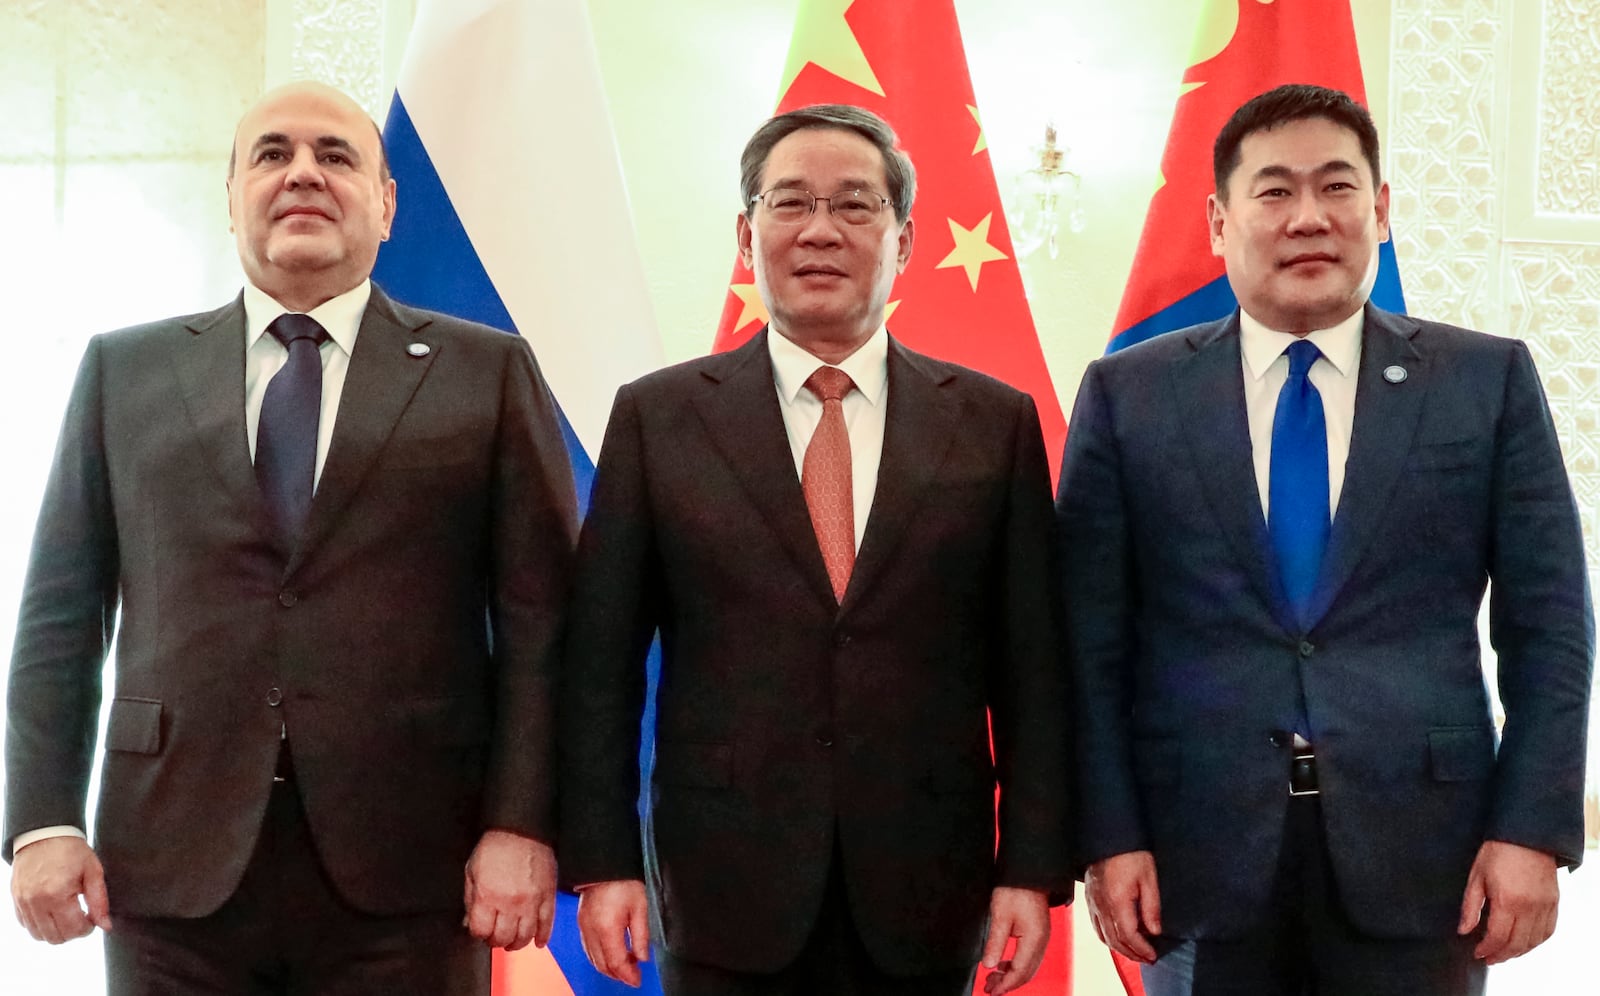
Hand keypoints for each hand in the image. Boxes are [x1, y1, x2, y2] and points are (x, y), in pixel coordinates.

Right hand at [11, 836, 112, 943]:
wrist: (44, 834)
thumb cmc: (71, 850)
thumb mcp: (93, 871)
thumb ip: (99, 901)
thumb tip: (105, 926)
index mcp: (57, 894)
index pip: (73, 930)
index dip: (87, 929)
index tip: (92, 919)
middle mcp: (36, 902)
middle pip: (55, 938)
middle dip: (72, 933)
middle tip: (81, 918)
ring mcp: (23, 902)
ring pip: (39, 935)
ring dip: (56, 932)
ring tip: (68, 916)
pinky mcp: (16, 900)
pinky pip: (26, 925)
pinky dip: (40, 925)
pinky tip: (52, 912)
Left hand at [463, 829, 556, 950]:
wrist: (521, 829)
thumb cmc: (496, 846)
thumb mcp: (472, 871)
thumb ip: (470, 899)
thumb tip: (470, 921)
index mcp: (487, 896)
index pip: (480, 931)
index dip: (479, 933)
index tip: (481, 930)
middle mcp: (509, 903)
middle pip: (502, 938)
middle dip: (496, 940)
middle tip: (496, 936)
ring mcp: (531, 901)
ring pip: (525, 936)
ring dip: (517, 943)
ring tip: (513, 941)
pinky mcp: (547, 896)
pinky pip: (547, 924)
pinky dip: (542, 936)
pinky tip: (537, 940)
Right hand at [576, 879, 650, 987]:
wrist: (604, 863)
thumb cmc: (623, 881)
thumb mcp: (640, 907)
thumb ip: (641, 936)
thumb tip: (642, 958)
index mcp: (607, 928)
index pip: (616, 962)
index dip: (628, 975)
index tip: (638, 980)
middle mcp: (591, 931)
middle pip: (602, 965)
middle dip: (618, 975)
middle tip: (633, 976)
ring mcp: (583, 926)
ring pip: (593, 958)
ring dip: (609, 967)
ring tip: (626, 966)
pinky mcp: (581, 921)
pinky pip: (588, 948)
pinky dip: (599, 956)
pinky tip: (612, 954)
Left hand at [980, 886, 1049, 994]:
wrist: (1028, 872)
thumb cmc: (1015, 889)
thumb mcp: (1000, 916)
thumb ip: (995, 942)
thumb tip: (988, 965)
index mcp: (1034, 939)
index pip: (1020, 971)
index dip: (1005, 985)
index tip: (992, 992)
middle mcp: (1042, 941)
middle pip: (1027, 973)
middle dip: (1008, 984)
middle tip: (989, 989)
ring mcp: (1042, 937)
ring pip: (1028, 966)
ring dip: (1011, 975)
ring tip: (992, 979)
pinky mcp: (1038, 933)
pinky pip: (1029, 957)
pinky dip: (1016, 965)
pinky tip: (1003, 965)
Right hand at [1085, 850, 1160, 963]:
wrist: (1108, 835)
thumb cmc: (1131, 853)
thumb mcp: (1149, 878)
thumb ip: (1151, 907)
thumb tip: (1154, 931)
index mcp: (1117, 901)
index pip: (1129, 935)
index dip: (1141, 949)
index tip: (1153, 955)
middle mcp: (1101, 905)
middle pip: (1114, 940)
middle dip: (1132, 954)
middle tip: (1146, 959)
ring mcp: (1092, 902)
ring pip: (1103, 935)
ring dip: (1119, 948)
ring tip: (1134, 952)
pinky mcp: (1089, 898)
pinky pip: (1095, 925)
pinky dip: (1106, 937)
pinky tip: (1116, 937)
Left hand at [1458, 839, 1558, 963]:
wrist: (1526, 835)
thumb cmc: (1498, 851)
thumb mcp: (1476, 876)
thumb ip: (1470, 906)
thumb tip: (1463, 930)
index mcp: (1508, 900)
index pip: (1498, 937)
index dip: (1487, 949)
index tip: (1477, 953)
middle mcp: (1530, 907)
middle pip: (1517, 944)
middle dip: (1501, 955)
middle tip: (1489, 958)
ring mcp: (1545, 906)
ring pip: (1534, 941)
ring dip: (1518, 952)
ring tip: (1504, 953)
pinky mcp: (1554, 902)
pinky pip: (1548, 931)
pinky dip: (1536, 942)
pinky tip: (1524, 943)